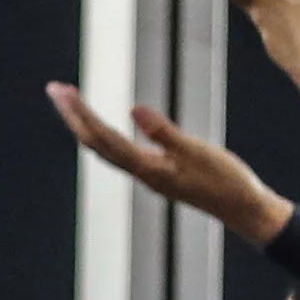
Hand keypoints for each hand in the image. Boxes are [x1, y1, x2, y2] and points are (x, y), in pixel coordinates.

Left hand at [45, 80, 291, 239]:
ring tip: (71, 103)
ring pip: (106, 149)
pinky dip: (104, 135)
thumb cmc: (227, 182)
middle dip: (73, 116)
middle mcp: (142, 173)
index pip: (104, 137)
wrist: (245, 210)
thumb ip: (164, 131)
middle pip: (96, 143)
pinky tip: (104, 128)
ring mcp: (150, 175)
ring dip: (85, 125)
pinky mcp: (159, 174)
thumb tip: (133, 108)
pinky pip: (120, 153)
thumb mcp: (198, 152)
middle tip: (54, 89)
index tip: (62, 91)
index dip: (81, 113)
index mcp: (148, 168)